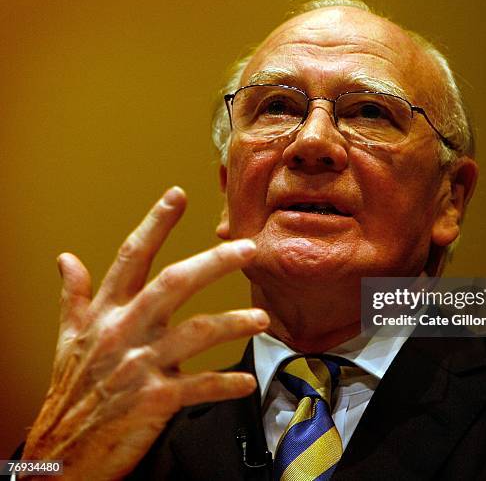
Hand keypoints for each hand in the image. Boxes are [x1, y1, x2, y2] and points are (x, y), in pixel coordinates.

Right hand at [21, 186, 268, 479]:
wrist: (62, 450)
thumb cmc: (71, 389)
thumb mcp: (67, 337)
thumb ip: (73, 295)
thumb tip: (66, 258)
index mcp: (107, 313)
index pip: (132, 257)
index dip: (155, 223)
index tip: (178, 194)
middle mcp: (125, 331)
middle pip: (174, 283)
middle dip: (213, 263)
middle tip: (247, 248)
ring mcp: (141, 365)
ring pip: (195, 332)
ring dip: (233, 323)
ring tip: (261, 319)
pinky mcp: (155, 400)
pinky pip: (198, 386)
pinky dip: (224, 384)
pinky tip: (246, 381)